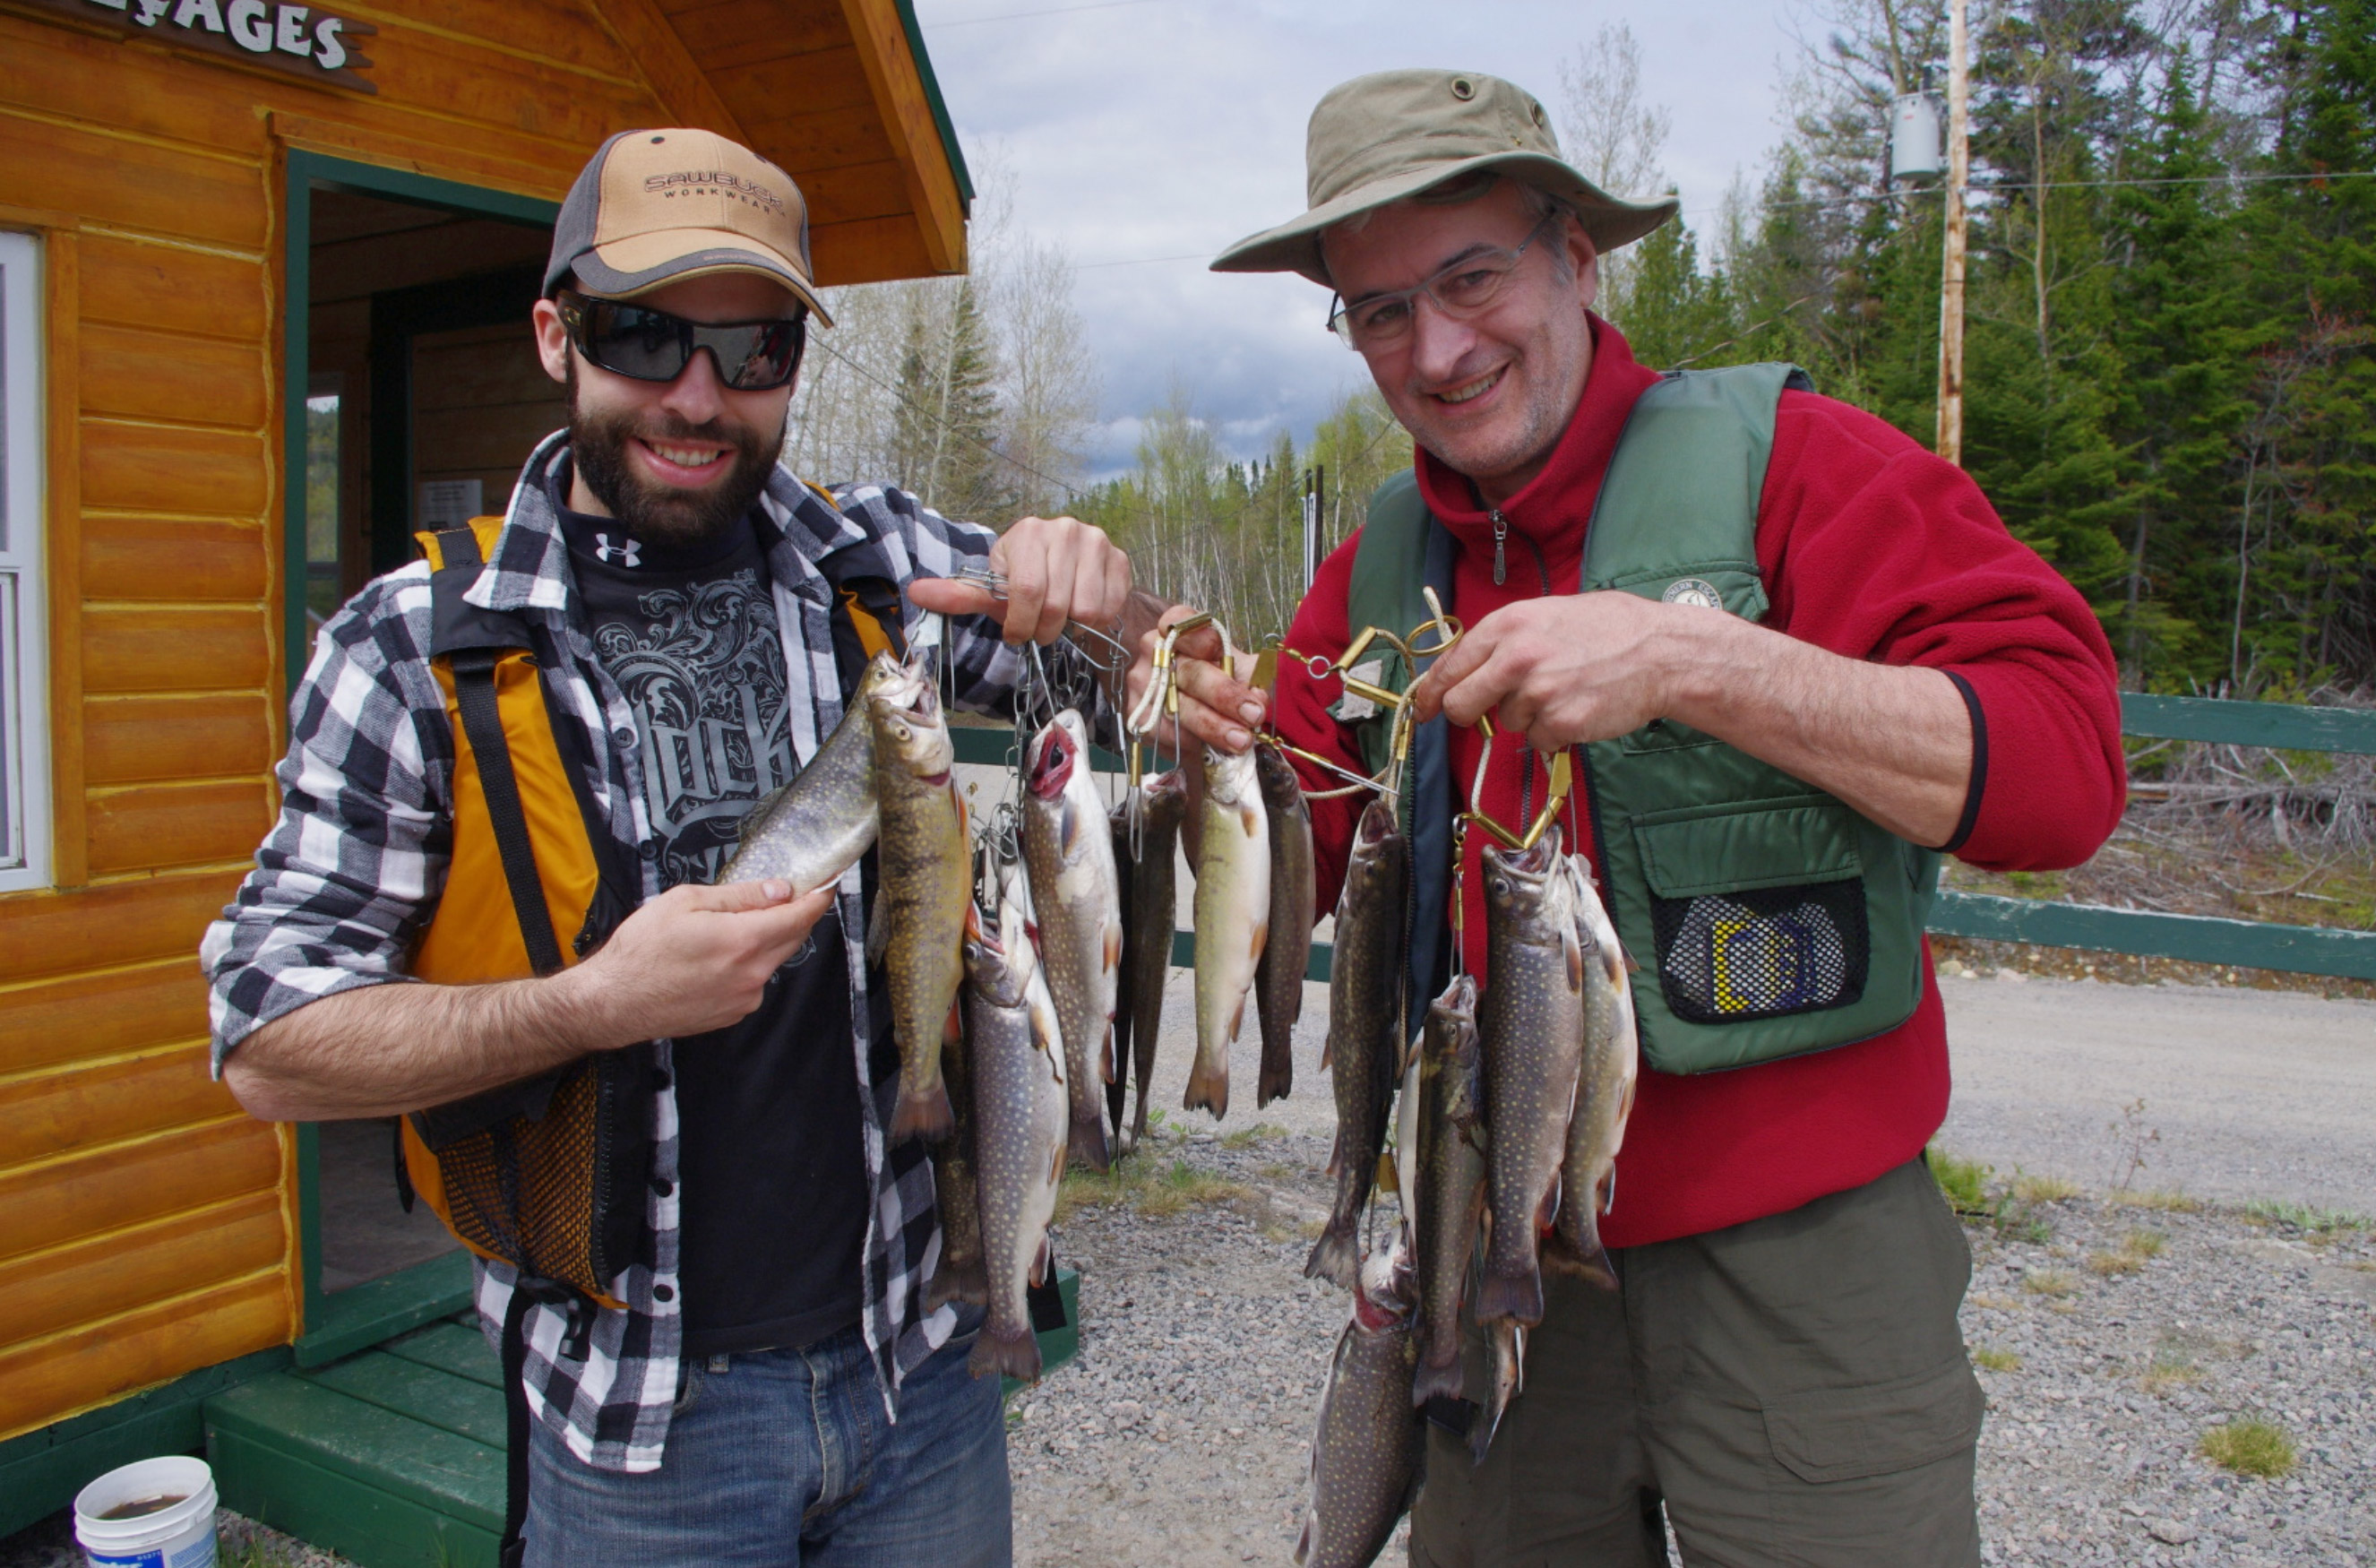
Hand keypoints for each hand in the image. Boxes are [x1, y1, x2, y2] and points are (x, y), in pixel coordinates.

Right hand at [560, 879, 834, 1044]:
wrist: (613, 1002)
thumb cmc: (641, 950)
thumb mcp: (685, 903)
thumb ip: (739, 897)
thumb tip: (779, 890)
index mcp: (744, 941)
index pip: (800, 916)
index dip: (818, 897)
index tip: (826, 884)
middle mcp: (752, 975)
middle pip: (792, 939)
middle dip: (793, 915)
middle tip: (784, 896)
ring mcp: (745, 999)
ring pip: (772, 961)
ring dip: (765, 941)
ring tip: (729, 928)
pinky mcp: (732, 1014)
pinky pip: (753, 981)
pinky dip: (747, 964)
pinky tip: (716, 957)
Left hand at [906, 514, 1132, 644]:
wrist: (1066, 571)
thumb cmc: (1025, 582)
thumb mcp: (992, 589)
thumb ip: (957, 594)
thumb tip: (914, 592)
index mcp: (1029, 531)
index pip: (1026, 590)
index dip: (1020, 623)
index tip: (1015, 634)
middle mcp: (1066, 528)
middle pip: (1056, 604)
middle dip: (1044, 630)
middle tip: (1039, 630)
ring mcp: (1097, 541)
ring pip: (1086, 610)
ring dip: (1071, 626)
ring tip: (1061, 617)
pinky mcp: (1120, 558)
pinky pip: (1109, 607)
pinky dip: (1095, 620)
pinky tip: (1083, 610)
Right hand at [1125, 603, 1268, 755]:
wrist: (1202, 711)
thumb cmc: (1220, 680)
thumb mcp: (1239, 669)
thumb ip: (1251, 677)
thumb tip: (1257, 696)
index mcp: (1178, 630)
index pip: (1179, 621)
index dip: (1200, 638)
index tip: (1218, 653)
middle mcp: (1155, 652)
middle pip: (1189, 672)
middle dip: (1224, 695)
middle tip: (1252, 714)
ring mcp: (1143, 683)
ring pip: (1179, 706)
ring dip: (1214, 727)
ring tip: (1241, 740)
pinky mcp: (1139, 715)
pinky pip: (1166, 731)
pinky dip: (1193, 742)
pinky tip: (1212, 747)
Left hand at [1407, 593, 1718, 752]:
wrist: (1662, 652)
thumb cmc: (1611, 629)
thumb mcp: (1549, 614)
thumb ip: (1507, 640)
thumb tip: (1470, 667)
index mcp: (1508, 624)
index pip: (1451, 665)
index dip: (1432, 692)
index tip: (1425, 708)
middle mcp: (1515, 657)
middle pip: (1461, 705)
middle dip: (1470, 714)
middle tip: (1488, 712)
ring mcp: (1537, 692)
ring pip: (1508, 722)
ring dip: (1529, 717)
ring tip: (1566, 691)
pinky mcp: (1560, 722)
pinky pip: (1539, 740)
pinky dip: (1555, 733)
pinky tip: (1580, 708)